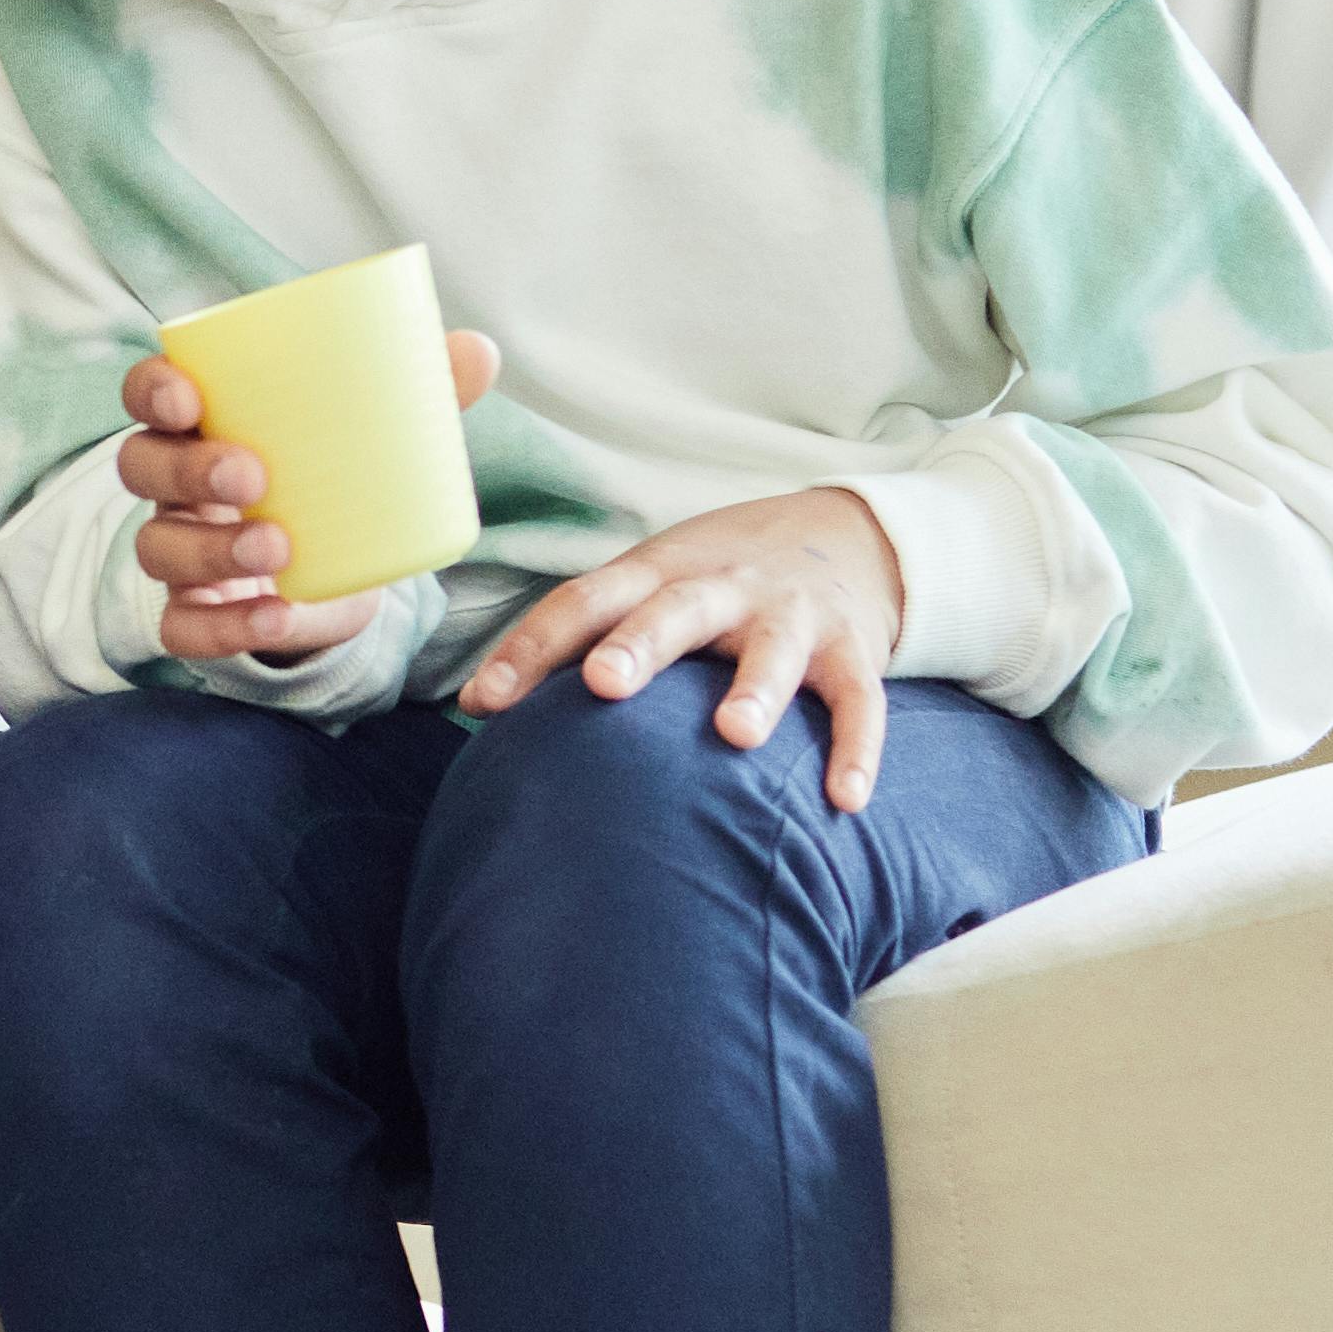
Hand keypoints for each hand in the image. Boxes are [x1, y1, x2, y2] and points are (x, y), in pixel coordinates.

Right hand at [119, 330, 499, 664]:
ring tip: (278, 550)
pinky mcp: (198, 615)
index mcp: (207, 424)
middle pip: (140, 466)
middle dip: (187, 468)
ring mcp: (181, 552)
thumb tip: (479, 350)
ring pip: (158, 547)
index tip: (190, 395)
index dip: (153, 389)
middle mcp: (177, 486)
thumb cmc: (341, 483)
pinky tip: (276, 618)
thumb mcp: (378, 439)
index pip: (149, 394)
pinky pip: (182, 627)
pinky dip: (224, 626)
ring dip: (213, 549)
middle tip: (253, 476)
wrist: (343, 579)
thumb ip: (421, 393)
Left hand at [463, 484, 908, 810]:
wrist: (845, 532)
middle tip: (605, 682)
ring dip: (756, 688)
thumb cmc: (714, 578)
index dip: (531, 648)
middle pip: (675, 610)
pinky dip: (857, 749)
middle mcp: (724, 586)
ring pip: (774, 649)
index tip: (484, 702)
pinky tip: (844, 800)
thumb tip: (472, 705)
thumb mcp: (647, 583)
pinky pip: (860, 701)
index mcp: (657, 571)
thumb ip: (573, 637)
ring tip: (735, 734)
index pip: (583, 601)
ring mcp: (792, 614)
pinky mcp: (852, 648)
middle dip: (640, 644)